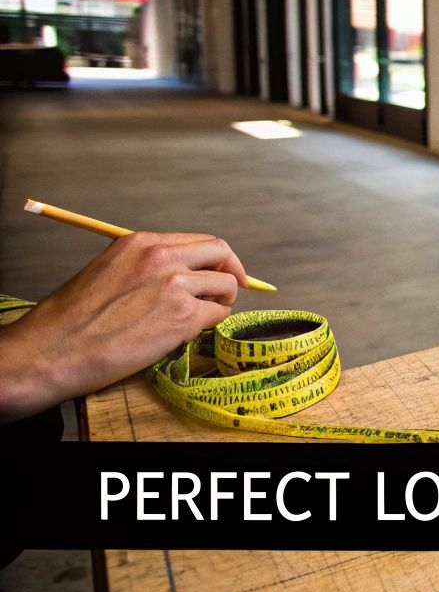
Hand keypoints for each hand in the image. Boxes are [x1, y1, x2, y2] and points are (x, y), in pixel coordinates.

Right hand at [0, 233, 247, 421]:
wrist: (52, 349)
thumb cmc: (71, 319)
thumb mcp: (107, 271)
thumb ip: (144, 267)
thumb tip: (181, 275)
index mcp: (140, 243)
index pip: (197, 241)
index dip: (214, 259)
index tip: (219, 272)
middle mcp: (161, 257)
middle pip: (221, 252)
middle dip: (232, 270)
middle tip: (227, 291)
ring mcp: (175, 285)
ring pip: (226, 284)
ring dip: (223, 300)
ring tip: (206, 315)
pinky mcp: (182, 316)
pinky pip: (217, 314)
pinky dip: (212, 322)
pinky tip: (193, 331)